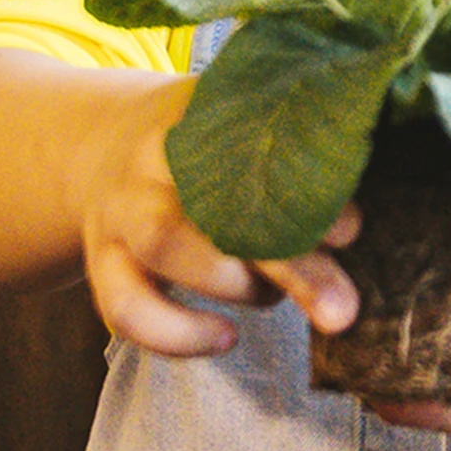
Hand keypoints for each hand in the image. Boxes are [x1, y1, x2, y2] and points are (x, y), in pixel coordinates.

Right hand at [77, 120, 361, 356]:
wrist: (98, 147)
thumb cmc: (203, 156)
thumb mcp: (241, 136)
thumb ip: (297, 167)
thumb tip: (349, 227)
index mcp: (201, 114)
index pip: (253, 145)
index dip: (304, 188)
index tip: (351, 229)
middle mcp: (154, 157)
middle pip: (213, 205)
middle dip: (288, 262)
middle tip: (340, 310)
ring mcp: (120, 209)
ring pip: (164, 246)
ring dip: (234, 286)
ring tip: (271, 297)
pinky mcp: (101, 262)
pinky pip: (126, 308)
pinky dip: (177, 335)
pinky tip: (225, 336)